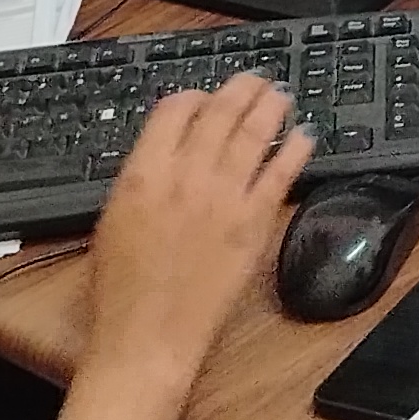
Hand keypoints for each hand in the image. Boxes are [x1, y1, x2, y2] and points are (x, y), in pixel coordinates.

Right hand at [84, 75, 307, 389]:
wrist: (147, 337)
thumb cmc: (121, 290)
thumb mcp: (113, 219)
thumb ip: (142, 178)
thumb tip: (166, 153)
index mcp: (143, 173)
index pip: (175, 109)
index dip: (195, 96)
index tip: (205, 97)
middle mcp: (187, 176)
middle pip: (221, 112)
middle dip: (241, 89)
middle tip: (255, 81)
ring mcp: (225, 198)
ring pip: (256, 134)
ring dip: (272, 107)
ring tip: (281, 96)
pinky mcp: (255, 223)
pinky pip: (281, 173)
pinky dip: (296, 148)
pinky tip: (305, 136)